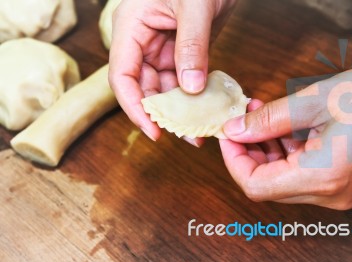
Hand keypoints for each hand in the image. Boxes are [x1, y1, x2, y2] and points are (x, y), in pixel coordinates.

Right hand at [109, 0, 235, 143]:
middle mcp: (142, 42)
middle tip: (186, 136)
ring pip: (164, 88)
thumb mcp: (195, 7)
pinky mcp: (181, 52)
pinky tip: (205, 109)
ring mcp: (161, 48)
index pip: (122, 76)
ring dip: (179, 110)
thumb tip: (190, 88)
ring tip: (198, 130)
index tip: (153, 131)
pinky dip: (192, 96)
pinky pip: (182, 80)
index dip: (134, 107)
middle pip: (143, 87)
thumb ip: (191, 46)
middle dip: (162, 114)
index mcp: (131, 28)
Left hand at [220, 66, 351, 209]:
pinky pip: (300, 175)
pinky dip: (285, 153)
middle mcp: (329, 195)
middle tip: (244, 119)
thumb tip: (236, 130)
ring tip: (263, 116)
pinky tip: (284, 126)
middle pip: (266, 185)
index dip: (234, 159)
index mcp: (323, 177)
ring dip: (266, 150)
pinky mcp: (340, 184)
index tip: (228, 133)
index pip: (255, 184)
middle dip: (248, 152)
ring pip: (281, 180)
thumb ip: (270, 119)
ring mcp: (337, 193)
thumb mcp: (316, 100)